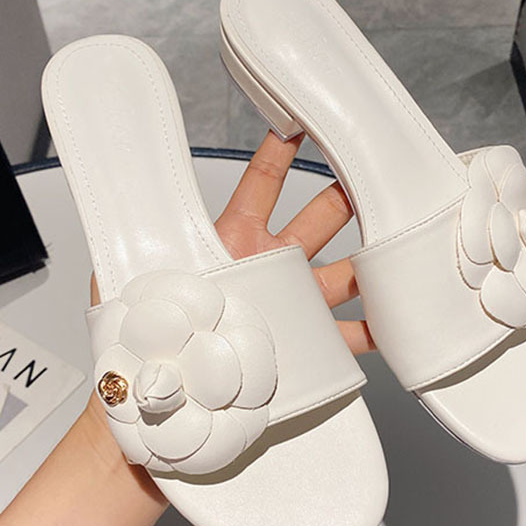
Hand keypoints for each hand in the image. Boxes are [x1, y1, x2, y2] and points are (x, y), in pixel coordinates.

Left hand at [85, 129, 373, 461]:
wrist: (159, 406)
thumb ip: (132, 243)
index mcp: (232, 243)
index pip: (260, 185)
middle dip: (349, 193)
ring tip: (404, 242)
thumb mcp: (127, 283)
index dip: (281, 153)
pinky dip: (374, 329)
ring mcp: (290, 305)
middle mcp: (268, 266)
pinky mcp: (304, 346)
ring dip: (372, 258)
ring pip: (344, 271)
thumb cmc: (141, 344)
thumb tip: (121, 208)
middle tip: (378, 172)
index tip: (302, 119)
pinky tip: (397, 322)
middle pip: (320, 218)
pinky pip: (346, 334)